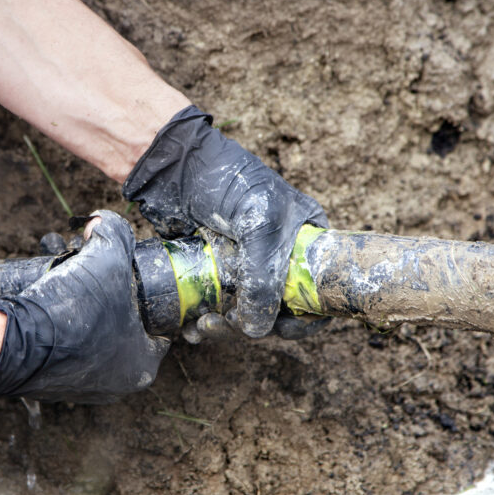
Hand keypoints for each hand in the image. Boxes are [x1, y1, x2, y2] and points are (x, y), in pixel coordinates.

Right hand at [0, 210, 168, 402]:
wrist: (11, 343)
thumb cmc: (70, 312)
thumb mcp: (106, 258)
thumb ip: (115, 233)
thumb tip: (103, 222)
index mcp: (142, 365)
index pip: (156, 328)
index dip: (145, 298)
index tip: (129, 280)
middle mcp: (115, 384)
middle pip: (122, 330)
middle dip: (110, 302)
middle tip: (93, 280)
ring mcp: (81, 388)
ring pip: (91, 339)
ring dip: (83, 315)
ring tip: (69, 288)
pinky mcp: (49, 384)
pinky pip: (63, 350)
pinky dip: (59, 330)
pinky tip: (50, 309)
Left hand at [123, 106, 328, 338]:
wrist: (174, 165)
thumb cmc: (227, 181)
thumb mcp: (259, 225)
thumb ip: (263, 277)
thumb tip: (256, 329)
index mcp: (305, 241)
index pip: (319, 291)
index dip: (306, 317)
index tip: (282, 329)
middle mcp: (278, 257)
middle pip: (278, 310)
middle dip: (254, 324)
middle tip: (228, 323)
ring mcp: (244, 266)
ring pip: (244, 314)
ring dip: (225, 328)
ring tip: (201, 327)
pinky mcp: (213, 272)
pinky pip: (216, 308)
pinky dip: (205, 322)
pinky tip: (190, 326)